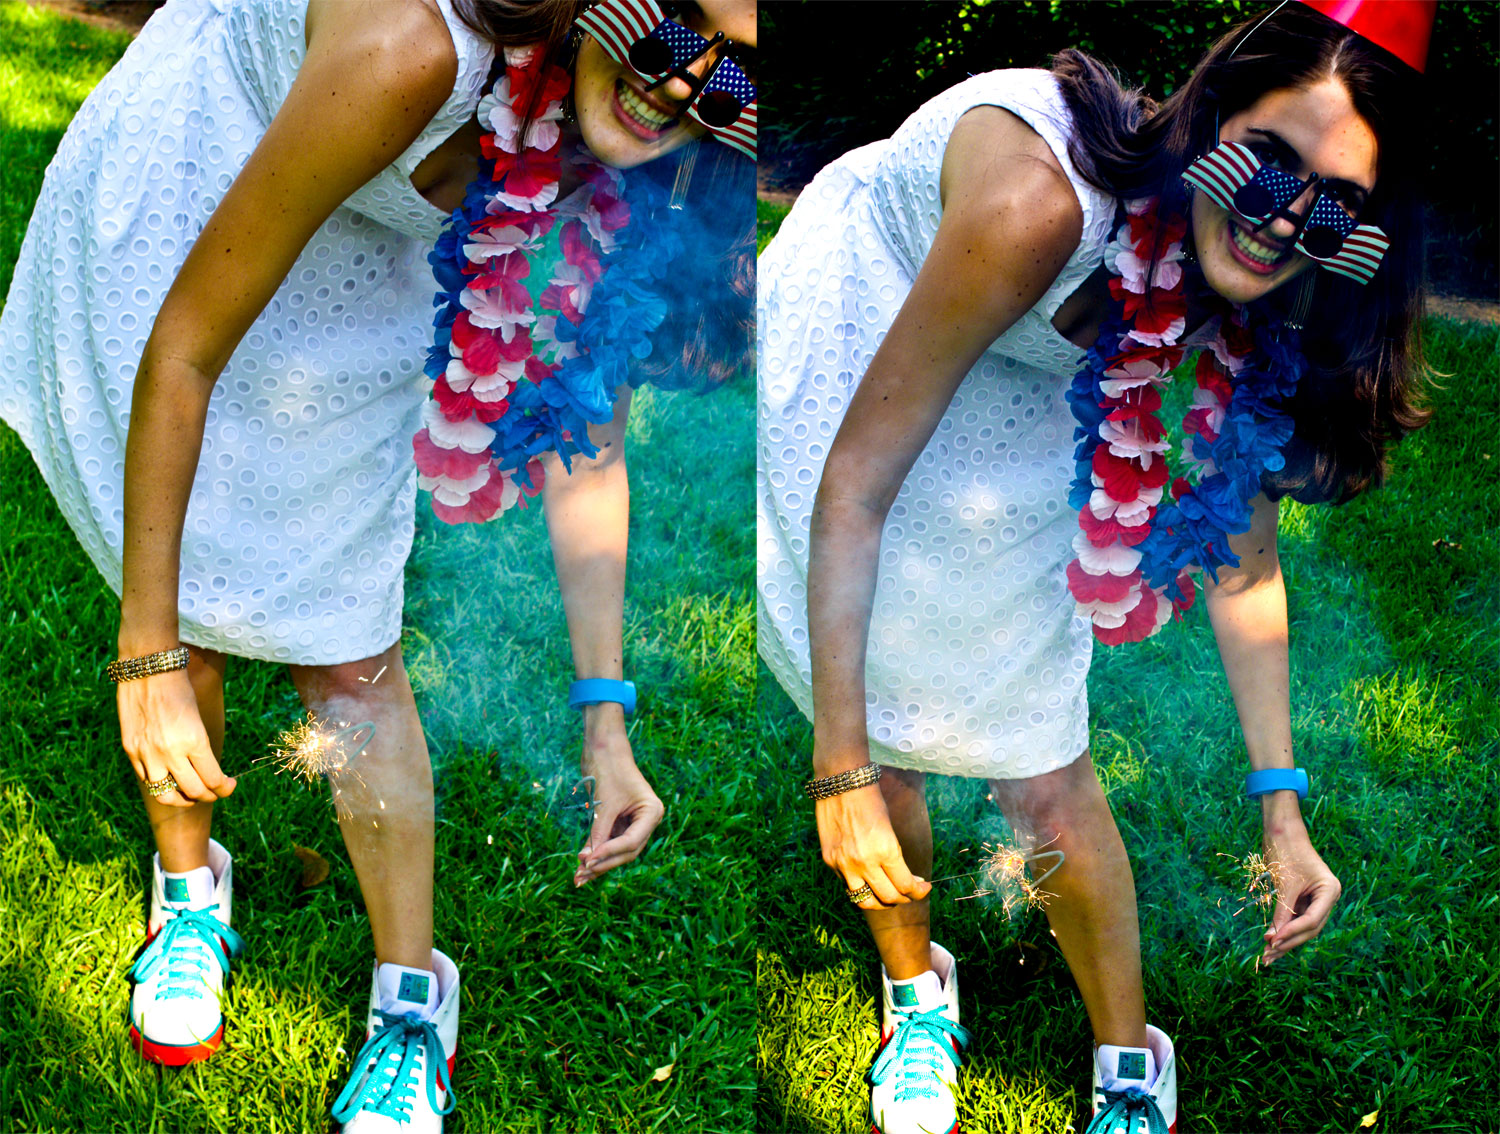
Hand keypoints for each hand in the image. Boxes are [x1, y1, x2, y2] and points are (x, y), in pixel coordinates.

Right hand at [117, 668, 235, 806]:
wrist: (148, 670)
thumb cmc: (179, 690)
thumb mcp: (198, 719)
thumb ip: (200, 749)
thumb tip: (207, 774)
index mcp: (194, 741)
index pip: (213, 779)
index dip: (225, 788)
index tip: (229, 785)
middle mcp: (170, 752)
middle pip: (194, 792)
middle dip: (210, 796)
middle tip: (215, 792)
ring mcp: (147, 754)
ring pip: (166, 795)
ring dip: (183, 799)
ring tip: (191, 794)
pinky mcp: (130, 751)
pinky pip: (147, 780)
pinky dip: (161, 785)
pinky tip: (169, 779)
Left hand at [573, 726, 663, 885]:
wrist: (603, 748)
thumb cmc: (608, 769)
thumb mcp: (604, 804)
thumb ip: (598, 832)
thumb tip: (586, 861)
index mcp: (652, 812)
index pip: (631, 842)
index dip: (609, 854)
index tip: (587, 862)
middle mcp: (646, 820)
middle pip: (626, 851)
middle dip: (603, 863)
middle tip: (580, 875)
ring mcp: (634, 822)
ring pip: (617, 851)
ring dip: (598, 863)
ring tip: (578, 877)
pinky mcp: (620, 822)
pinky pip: (608, 842)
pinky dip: (596, 852)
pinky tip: (582, 866)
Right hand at [816, 781, 929, 908]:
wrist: (841, 782)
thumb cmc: (871, 800)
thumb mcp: (890, 829)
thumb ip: (894, 857)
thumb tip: (904, 879)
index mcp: (886, 850)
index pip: (906, 886)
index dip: (918, 892)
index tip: (923, 888)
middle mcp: (864, 862)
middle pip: (889, 898)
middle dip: (904, 898)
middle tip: (909, 893)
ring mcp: (844, 864)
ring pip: (865, 901)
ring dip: (881, 902)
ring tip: (888, 896)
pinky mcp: (830, 861)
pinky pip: (848, 885)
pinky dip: (860, 886)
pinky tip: (867, 879)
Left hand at [1261, 822, 1341, 964]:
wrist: (1282, 831)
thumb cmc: (1285, 851)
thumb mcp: (1284, 883)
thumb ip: (1282, 911)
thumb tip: (1273, 939)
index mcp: (1330, 891)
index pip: (1312, 920)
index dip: (1292, 933)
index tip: (1272, 942)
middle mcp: (1327, 898)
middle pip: (1309, 928)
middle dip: (1289, 942)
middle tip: (1268, 955)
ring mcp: (1318, 900)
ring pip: (1303, 927)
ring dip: (1285, 940)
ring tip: (1268, 955)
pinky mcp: (1305, 900)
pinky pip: (1295, 919)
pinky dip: (1284, 930)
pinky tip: (1271, 943)